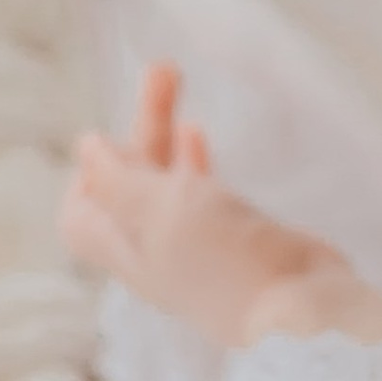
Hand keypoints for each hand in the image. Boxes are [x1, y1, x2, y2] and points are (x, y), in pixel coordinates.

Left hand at [61, 64, 381, 354]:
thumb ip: (118, 180)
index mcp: (125, 249)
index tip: (106, 143)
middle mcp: (153, 248)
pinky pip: (203, 191)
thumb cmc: (224, 262)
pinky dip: (193, 159)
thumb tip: (87, 147)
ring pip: (167, 180)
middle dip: (139, 127)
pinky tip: (195, 132)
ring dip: (163, 130)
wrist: (301, 311)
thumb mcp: (158, 210)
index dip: (85, 178)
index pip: (81, 217)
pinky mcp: (235, 239)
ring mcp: (196, 244)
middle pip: (129, 184)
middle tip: (164, 70)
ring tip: (175, 75)